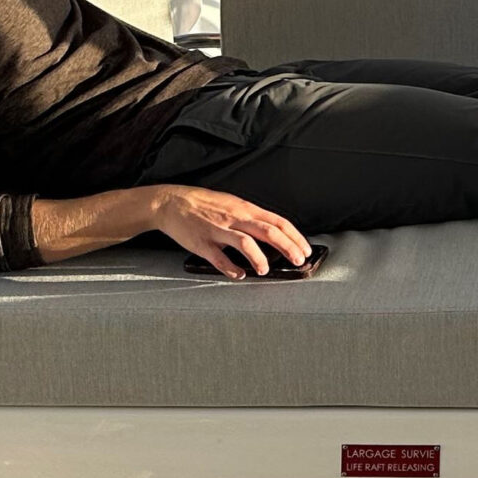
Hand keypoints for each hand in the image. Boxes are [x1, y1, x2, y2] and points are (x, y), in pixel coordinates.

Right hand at [137, 184, 310, 277]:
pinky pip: (219, 258)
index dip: (295, 236)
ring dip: (259, 258)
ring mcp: (218, 230)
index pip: (278, 221)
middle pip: (268, 231)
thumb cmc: (204, 204)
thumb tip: (274, 232)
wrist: (171, 202)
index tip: (305, 249)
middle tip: (298, 260)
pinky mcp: (202, 243)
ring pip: (245, 242)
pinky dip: (231, 269)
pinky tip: (239, 275)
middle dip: (287, 247)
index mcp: (245, 209)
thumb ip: (252, 218)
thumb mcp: (233, 204)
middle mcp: (235, 218)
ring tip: (266, 270)